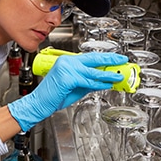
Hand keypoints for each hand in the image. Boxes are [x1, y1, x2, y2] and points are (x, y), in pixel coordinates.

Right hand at [7, 52, 128, 131]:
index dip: (104, 58)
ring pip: (93, 71)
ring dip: (109, 74)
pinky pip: (88, 81)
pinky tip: (108, 85)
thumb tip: (104, 80)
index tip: (115, 59)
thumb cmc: (53, 97)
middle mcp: (67, 61)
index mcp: (67, 60)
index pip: (90, 57)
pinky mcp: (67, 77)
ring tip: (119, 76)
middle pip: (93, 59)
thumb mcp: (75, 87)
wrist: (38, 103)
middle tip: (122, 60)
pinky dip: (100, 84)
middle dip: (110, 60)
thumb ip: (89, 82)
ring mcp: (66, 68)